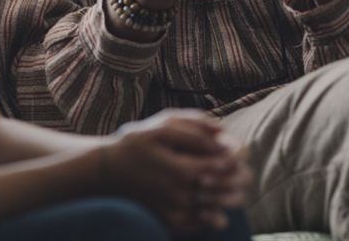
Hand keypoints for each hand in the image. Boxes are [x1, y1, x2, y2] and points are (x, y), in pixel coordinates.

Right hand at [104, 109, 251, 234]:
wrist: (107, 172)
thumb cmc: (137, 143)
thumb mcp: (162, 125)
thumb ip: (194, 126)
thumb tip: (223, 131)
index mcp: (182, 169)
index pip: (227, 167)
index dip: (237, 158)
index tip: (236, 152)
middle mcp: (181, 196)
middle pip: (228, 191)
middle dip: (240, 180)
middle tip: (240, 171)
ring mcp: (177, 212)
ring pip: (220, 210)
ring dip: (231, 198)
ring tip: (230, 187)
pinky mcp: (172, 224)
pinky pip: (204, 224)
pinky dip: (215, 215)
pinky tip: (212, 204)